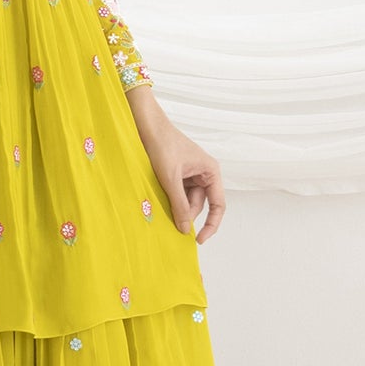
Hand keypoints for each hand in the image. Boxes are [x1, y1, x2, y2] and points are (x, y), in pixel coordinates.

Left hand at [126, 86, 225, 243]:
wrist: (145, 126)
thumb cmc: (162, 145)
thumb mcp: (170, 179)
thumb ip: (179, 204)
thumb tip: (184, 229)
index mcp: (211, 171)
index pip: (218, 205)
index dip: (211, 224)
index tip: (198, 239)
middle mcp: (204, 173)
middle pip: (199, 204)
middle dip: (185, 214)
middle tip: (170, 225)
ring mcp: (191, 174)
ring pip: (186, 200)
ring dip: (175, 207)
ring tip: (161, 209)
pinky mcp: (178, 174)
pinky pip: (177, 193)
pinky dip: (169, 199)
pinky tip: (158, 202)